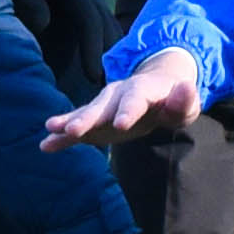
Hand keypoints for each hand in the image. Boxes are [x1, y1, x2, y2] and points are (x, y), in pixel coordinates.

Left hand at [0, 0, 117, 95]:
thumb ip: (29, 0)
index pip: (91, 22)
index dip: (94, 51)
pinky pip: (107, 31)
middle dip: (112, 61)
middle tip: (111, 95)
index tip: (94, 77)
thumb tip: (42, 25)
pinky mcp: (93, 8)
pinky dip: (111, 52)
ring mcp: (96, 0)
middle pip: (110, 31)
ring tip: (114, 92)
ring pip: (114, 32)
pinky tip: (110, 74)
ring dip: (115, 59)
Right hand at [42, 44, 203, 150]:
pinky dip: (62, 136)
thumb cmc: (172, 102)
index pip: (135, 99)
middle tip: (72, 128)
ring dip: (68, 121)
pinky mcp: (96, 121)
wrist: (155, 94)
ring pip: (86, 114)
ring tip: (50, 128)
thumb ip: (185, 100)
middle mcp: (118, 94)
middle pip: (102, 106)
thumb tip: (187, 88)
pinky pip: (77, 128)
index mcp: (142, 90)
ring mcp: (104, 106)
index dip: (127, 111)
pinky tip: (46, 145)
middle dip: (87, 117)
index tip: (120, 125)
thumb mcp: (185, 103)